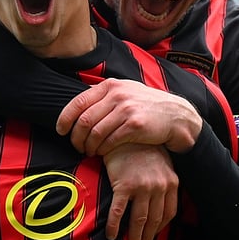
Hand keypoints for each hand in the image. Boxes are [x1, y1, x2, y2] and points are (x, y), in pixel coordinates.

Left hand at [56, 78, 202, 154]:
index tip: (61, 131)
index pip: (78, 102)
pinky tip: (102, 153)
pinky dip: (102, 150)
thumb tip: (79, 105)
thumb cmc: (148, 107)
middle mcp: (117, 95)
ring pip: (94, 132)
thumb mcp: (127, 92)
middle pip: (83, 120)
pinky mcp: (135, 125)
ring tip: (89, 152)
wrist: (177, 116)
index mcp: (111, 86)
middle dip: (76, 137)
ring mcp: (126, 109)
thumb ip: (104, 96)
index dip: (65, 119)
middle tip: (77, 147)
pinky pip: (109, 141)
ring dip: (88, 146)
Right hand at [102, 143, 177, 239]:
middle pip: (154, 220)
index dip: (160, 228)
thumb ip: (162, 180)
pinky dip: (114, 226)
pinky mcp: (124, 185)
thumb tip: (159, 200)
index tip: (154, 236)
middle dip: (148, 237)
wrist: (126, 131)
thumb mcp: (161, 163)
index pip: (169, 213)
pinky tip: (111, 234)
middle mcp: (159, 186)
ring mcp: (142, 187)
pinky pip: (118, 212)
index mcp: (171, 182)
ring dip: (134, 236)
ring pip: (138, 220)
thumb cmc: (141, 147)